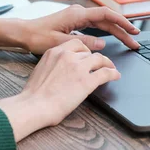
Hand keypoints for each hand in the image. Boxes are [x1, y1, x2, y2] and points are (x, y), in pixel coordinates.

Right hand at [0, 39, 119, 141]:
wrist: (33, 106)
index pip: (76, 43)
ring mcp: (78, 67)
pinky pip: (105, 73)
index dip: (84, 50)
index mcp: (54, 52)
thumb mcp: (41, 71)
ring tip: (111, 68)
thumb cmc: (33, 95)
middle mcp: (67, 56)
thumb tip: (61, 71)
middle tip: (100, 64)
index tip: (87, 55)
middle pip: (88, 52)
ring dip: (107, 64)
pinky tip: (116, 76)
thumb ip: (53, 65)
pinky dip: (113, 73)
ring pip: (99, 59)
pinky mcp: (87, 81)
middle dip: (95, 58)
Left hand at [23, 5, 140, 53]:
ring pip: (102, 24)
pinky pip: (94, 26)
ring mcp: (77, 17)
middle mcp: (79, 13)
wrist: (24, 34)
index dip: (122, 22)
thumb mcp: (62, 43)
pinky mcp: (74, 22)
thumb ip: (84, 43)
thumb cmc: (38, 37)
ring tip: (128, 41)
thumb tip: (102, 44)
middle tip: (135, 42)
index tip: (133, 30)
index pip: (106, 14)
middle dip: (122, 30)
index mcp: (77, 14)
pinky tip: (112, 38)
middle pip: (107, 20)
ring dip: (115, 32)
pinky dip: (105, 32)